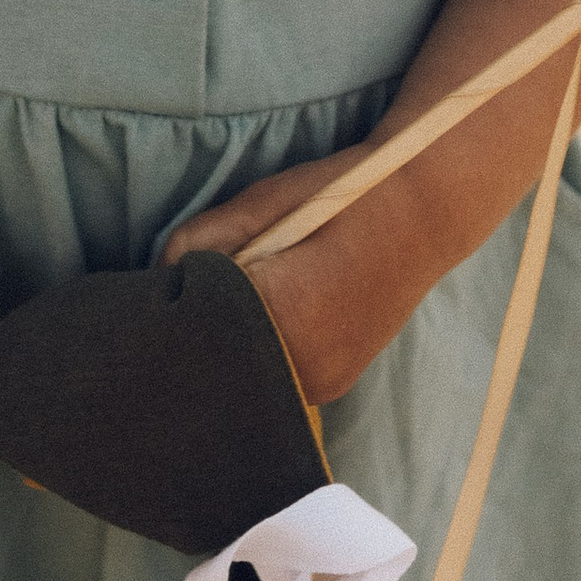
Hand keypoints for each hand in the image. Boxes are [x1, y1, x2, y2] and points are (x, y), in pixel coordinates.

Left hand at [165, 154, 418, 410]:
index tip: (154, 301)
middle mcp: (305, 367)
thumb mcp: (259, 204)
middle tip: (177, 306)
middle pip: (217, 368)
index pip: (192, 335)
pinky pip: (275, 381)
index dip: (169, 316)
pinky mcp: (334, 382)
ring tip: (224, 307)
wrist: (425, 213)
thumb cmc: (340, 198)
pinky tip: (257, 322)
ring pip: (246, 379)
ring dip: (226, 351)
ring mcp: (324, 382)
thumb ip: (198, 241)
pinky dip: (257, 357)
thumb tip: (156, 280)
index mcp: (281, 317)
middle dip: (193, 340)